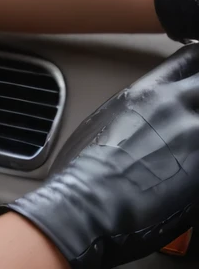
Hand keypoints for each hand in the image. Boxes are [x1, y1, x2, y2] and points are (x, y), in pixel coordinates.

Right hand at [0, 44, 198, 268]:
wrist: (88, 206)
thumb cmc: (81, 175)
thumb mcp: (102, 127)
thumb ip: (133, 116)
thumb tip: (139, 124)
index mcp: (146, 94)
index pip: (188, 62)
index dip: (196, 69)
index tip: (197, 77)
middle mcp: (175, 107)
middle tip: (193, 116)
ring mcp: (194, 136)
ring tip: (190, 142)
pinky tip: (191, 171)